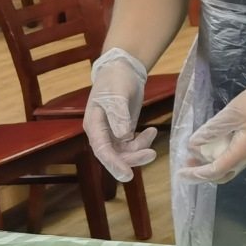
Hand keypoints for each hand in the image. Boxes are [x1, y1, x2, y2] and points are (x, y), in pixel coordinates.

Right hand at [85, 47, 155, 182]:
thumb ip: (119, 115)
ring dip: (140, 150)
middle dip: (132, 159)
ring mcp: (112, 134)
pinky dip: (143, 142)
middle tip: (151, 154)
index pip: (102, 150)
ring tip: (152, 133)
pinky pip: (133, 145)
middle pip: (114, 155)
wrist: (122, 70)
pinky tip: (152, 131)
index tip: (127, 175)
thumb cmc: (115, 80)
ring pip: (125, 152)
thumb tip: (123, 136)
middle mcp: (101, 133)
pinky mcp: (123, 132)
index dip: (114, 164)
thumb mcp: (117, 95)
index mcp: (94, 125)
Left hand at [180, 67, 245, 184]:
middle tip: (188, 163)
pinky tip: (218, 144)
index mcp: (245, 150)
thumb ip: (212, 129)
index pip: (217, 170)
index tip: (180, 172)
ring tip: (199, 153)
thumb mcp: (232, 112)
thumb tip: (193, 144)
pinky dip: (225, 156)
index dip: (197, 174)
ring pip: (233, 166)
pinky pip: (240, 158)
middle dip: (204, 172)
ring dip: (215, 164)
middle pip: (225, 174)